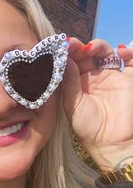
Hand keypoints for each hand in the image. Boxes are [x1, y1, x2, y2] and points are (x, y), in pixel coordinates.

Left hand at [61, 38, 132, 170]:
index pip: (71, 62)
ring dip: (98, 46)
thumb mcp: (73, 105)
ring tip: (90, 48)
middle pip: (86, 54)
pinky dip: (127, 52)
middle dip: (79, 47)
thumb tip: (64, 59)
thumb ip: (69, 82)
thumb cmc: (88, 128)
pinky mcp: (126, 79)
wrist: (111, 143)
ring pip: (104, 53)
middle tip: (72, 44)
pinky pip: (129, 61)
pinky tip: (119, 51)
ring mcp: (110, 76)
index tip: (61, 46)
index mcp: (76, 83)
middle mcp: (92, 78)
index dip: (66, 53)